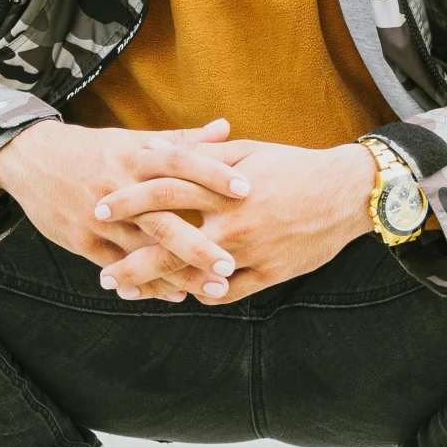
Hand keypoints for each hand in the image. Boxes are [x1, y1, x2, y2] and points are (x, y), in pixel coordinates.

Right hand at [0, 118, 251, 300]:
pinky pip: (119, 267)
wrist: (31, 160)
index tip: (246, 190)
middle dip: (198, 244)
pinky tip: (174, 294)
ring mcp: (99, 218)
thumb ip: (182, 139)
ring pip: (143, 250)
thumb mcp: (132, 141)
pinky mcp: (83, 241)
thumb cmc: (94, 150)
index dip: (212, 174)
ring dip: (178, 273)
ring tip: (214, 288)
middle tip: (233, 263)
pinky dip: (146, 282)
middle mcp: (119, 188)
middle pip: (162, 217)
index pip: (179, 163)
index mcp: (134, 156)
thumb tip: (226, 128)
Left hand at [98, 141, 376, 304]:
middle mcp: (233, 222)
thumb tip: (165, 150)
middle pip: (169, 244)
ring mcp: (252, 251)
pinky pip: (229, 293)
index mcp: (223, 187)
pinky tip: (183, 296)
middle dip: (131, 262)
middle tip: (105, 274)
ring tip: (132, 293)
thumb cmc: (296, 167)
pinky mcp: (271, 273)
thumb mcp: (250, 151)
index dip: (127, 202)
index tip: (99, 211)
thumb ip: (205, 155)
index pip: (163, 193)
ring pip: (195, 276)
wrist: (347, 193)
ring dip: (160, 287)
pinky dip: (203, 295)